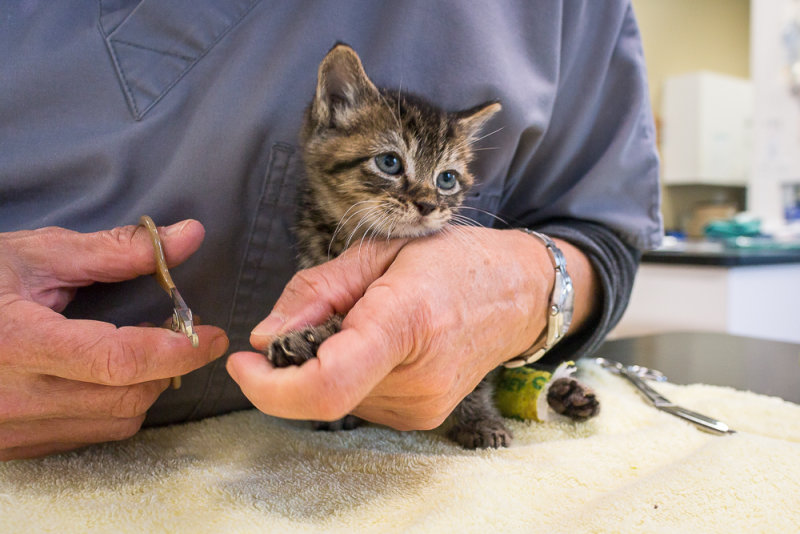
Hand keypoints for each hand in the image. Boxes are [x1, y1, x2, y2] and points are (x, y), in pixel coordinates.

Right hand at [0, 221, 228, 459]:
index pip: (118, 359)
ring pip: (113, 422)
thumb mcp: (36, 255)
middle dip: (167, 367)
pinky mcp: (10, 445)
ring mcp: (8, 428)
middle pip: (125, 397)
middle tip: (177, 333)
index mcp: (15, 341)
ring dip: (143, 387)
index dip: (178, 350)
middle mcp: (11, 396)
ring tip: (139, 350)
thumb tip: (188, 235)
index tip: (214, 336)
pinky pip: (86, 435)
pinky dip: (111, 407)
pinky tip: (103, 376)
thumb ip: (115, 250)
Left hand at [227, 227, 596, 429]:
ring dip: (329, 363)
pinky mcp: (422, 417)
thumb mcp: (379, 251)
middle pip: (320, 388)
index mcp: (406, 321)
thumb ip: (316, 292)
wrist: (519, 294)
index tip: (244, 362)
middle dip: (302, 355)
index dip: (269, 386)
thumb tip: (267, 339)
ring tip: (371, 321)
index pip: (326, 384)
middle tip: (335, 311)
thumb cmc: (453, 261)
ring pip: (336, 397)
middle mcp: (417, 378)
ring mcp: (423, 406)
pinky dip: (353, 374)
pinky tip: (384, 344)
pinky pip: (360, 401)